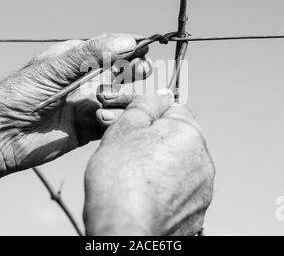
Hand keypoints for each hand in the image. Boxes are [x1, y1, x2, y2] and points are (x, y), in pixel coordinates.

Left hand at [0, 34, 150, 186]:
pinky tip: (103, 118)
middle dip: (133, 71)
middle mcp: (86, 82)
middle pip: (120, 73)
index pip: (110, 49)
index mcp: (76, 62)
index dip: (129, 48)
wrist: (0, 135)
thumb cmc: (19, 94)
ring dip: (122, 97)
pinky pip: (112, 122)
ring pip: (120, 98)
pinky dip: (115, 120)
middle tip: (142, 71)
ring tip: (107, 99)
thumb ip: (90, 55)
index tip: (145, 48)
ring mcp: (88, 105)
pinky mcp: (89, 128)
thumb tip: (126, 41)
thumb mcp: (54, 68)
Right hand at [84, 90, 214, 235]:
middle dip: (157, 140)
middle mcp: (203, 159)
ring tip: (138, 176)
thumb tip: (161, 95)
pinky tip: (148, 194)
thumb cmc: (120, 175)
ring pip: (181, 164)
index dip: (152, 115)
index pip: (175, 109)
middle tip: (132, 153)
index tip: (137, 127)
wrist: (123, 227)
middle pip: (179, 137)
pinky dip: (168, 189)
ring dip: (163, 164)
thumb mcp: (125, 126)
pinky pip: (182, 189)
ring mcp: (202, 188)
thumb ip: (146, 104)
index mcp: (189, 132)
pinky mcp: (198, 212)